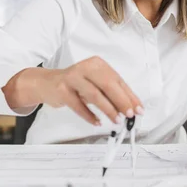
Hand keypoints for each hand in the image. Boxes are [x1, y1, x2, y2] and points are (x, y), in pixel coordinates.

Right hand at [2, 56, 142, 125]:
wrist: (47, 83)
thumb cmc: (76, 85)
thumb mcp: (95, 84)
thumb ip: (112, 93)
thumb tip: (132, 107)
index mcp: (97, 64)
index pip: (118, 80)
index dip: (129, 95)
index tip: (138, 109)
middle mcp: (85, 67)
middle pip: (108, 84)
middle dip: (121, 101)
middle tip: (129, 115)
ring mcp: (72, 77)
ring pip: (94, 94)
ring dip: (108, 109)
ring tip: (116, 120)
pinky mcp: (62, 89)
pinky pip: (78, 105)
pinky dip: (89, 115)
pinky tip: (97, 122)